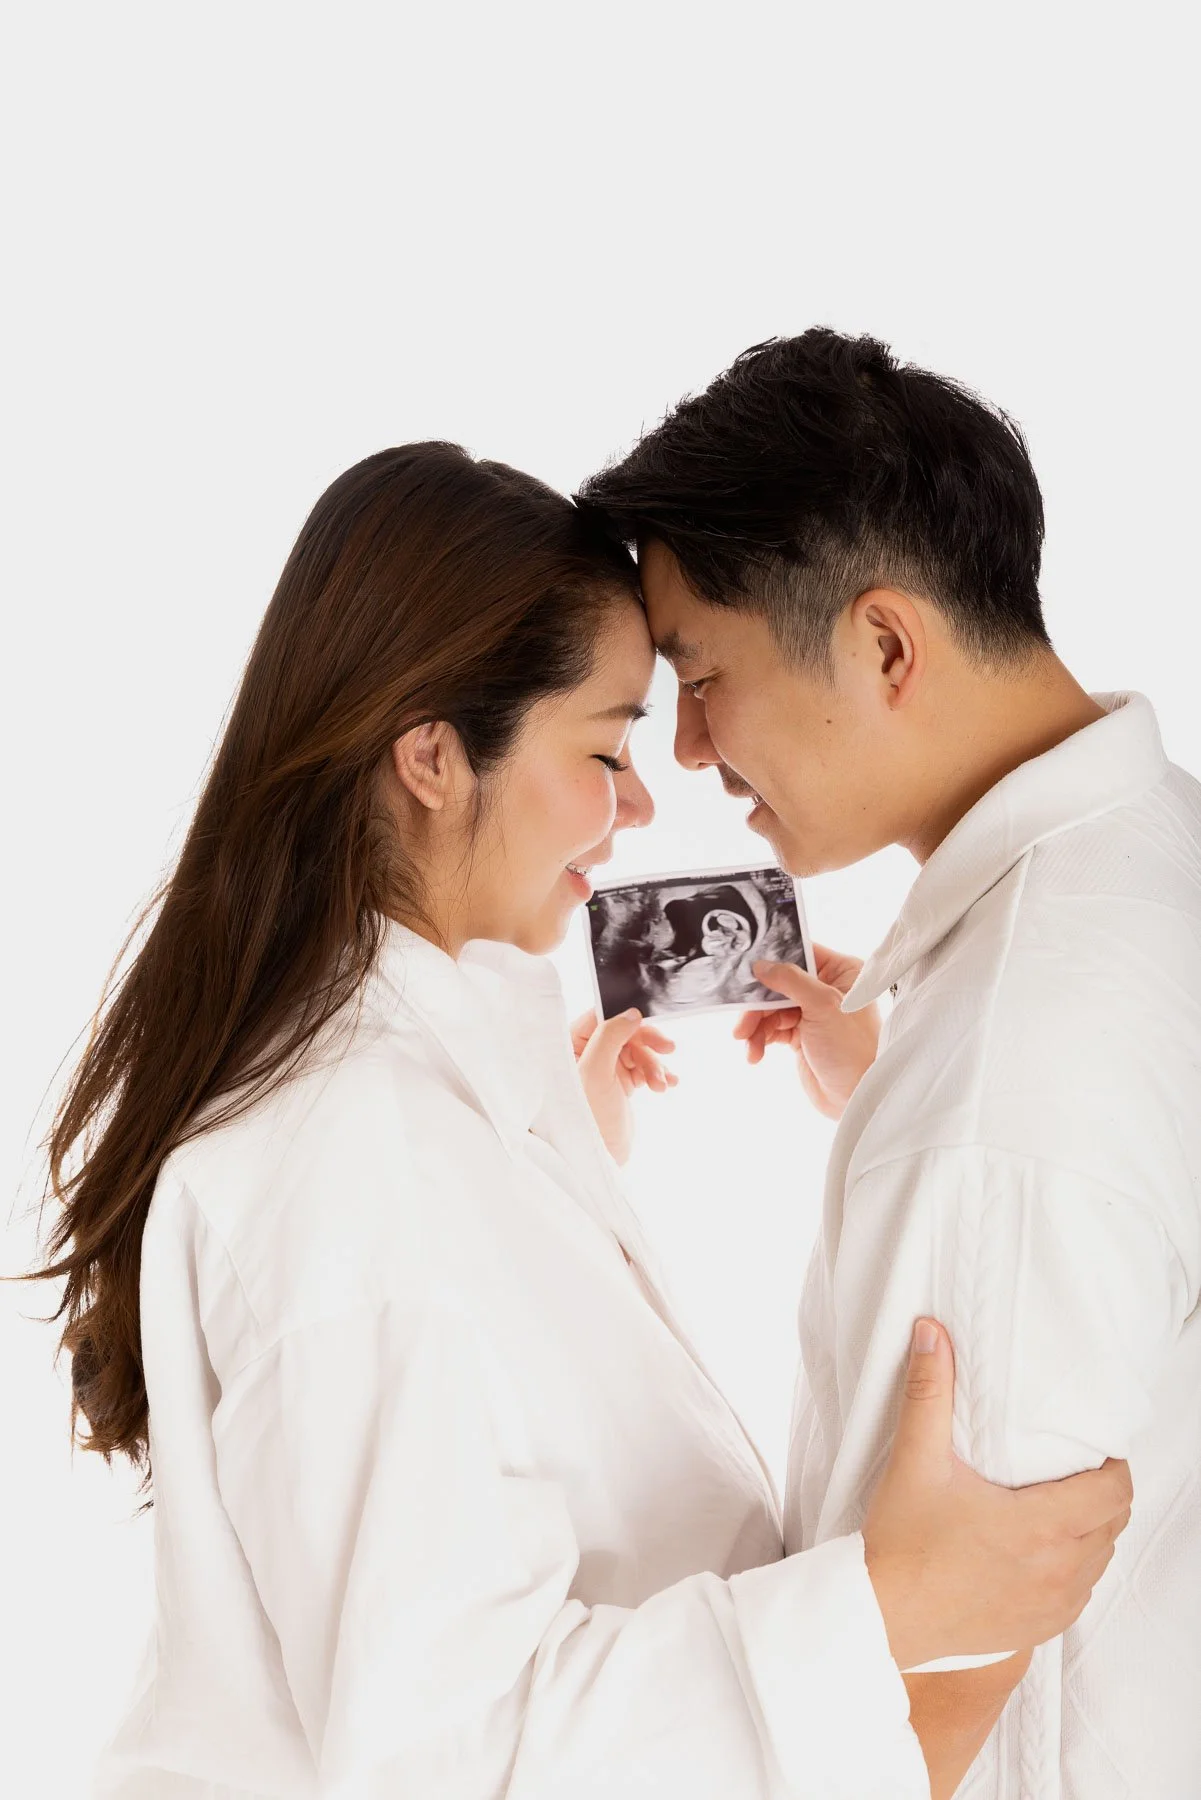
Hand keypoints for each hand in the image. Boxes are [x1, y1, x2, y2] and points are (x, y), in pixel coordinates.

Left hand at [571, 1009, 676, 1164]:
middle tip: (669, 1050)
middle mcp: (584, 1054)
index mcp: (569, 1045)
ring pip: (637, 1051)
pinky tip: (667, 1084)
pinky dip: (656, 1074)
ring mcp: (603, 1069)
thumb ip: (610, 1036)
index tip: (650, 1028)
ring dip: (654, 1064)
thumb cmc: (586, 1118)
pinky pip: (642, 1068)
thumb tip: (632, 1014)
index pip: (601, 1017)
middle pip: (625, 1033)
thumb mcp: (595, 1071)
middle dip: (648, 1045)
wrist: (596, 1161)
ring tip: (662, 1084)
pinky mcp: (618, 1085)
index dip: (629, 1020)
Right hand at [734, 944, 879, 1118]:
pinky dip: (761, 1038)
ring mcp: (814, 1013)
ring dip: (756, 1025)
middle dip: (759, 1004)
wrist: (857, 1097)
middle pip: (781, 983)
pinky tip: (755, 1053)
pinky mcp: (802, 1035)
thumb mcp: (823, 1006)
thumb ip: (791, 981)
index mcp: (843, 972)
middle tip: (742, 1020)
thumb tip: (761, 965)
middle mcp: (828, 988)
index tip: (748, 969)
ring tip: (748, 1043)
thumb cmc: (853, 1049)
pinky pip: (773, 1028)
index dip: (775, 960)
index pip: (802, 954)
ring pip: (772, 1008)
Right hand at [862, 1318, 1131, 1673]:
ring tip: (1053, 1507)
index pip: (1115, 1492)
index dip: (1112, 1466)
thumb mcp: (917, 1460)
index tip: (1089, 1450)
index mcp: (1041, 1526)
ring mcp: (1052, 1606)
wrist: (882, 1617)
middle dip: (1101, 1494)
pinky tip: (1037, 1552)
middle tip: (1069, 1471)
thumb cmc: (901, 1544)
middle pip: (1114, 1524)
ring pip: (1099, 1560)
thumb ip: (929, 1393)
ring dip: (1088, 1532)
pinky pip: (1078, 1594)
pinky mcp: (1037, 1630)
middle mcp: (1058, 1570)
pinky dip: (1071, 1569)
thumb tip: (932, 1333)